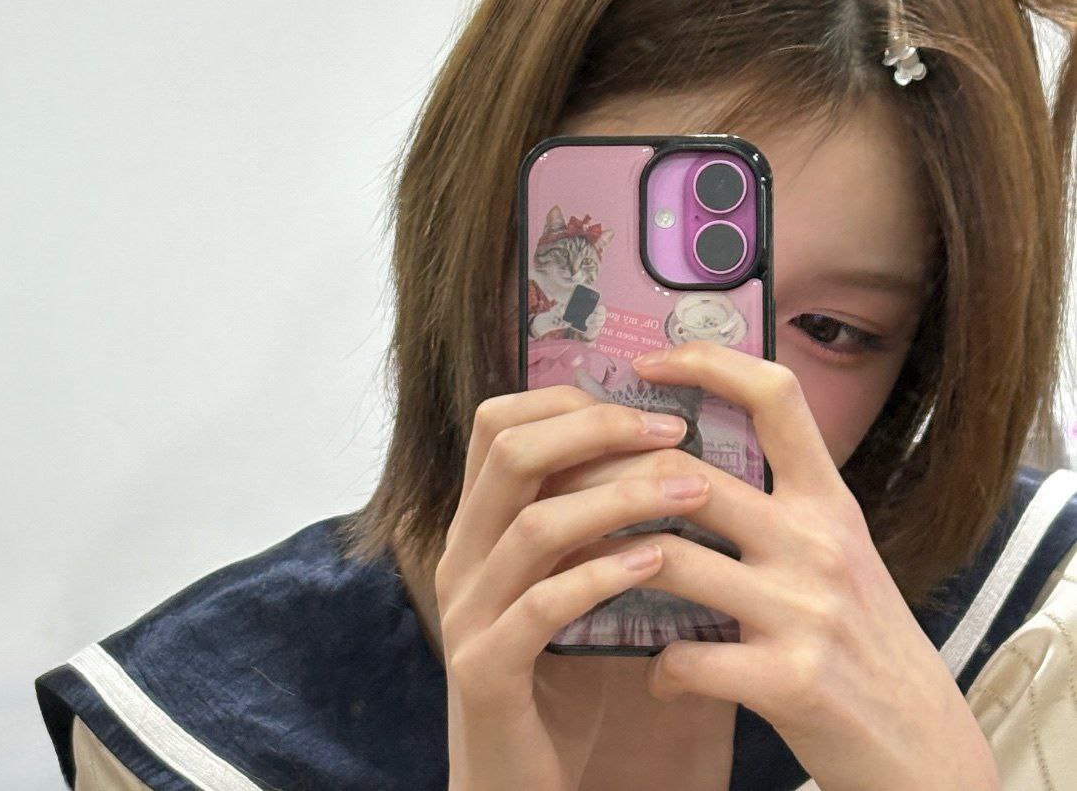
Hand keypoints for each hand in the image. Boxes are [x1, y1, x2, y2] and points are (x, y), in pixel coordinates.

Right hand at [436, 383, 714, 790]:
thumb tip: (670, 452)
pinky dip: (601, 576)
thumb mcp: (572, 582)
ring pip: (533, 525)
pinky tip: (657, 563)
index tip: (642, 402)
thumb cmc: (560, 679)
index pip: (496, 424)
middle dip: (596, 429)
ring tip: (689, 492)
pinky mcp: (485, 671)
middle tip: (673, 432)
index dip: (565, 399)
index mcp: (477, 524)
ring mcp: (466, 612)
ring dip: (618, 498)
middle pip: (510, 453)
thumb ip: (595, 524)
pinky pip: (541, 606)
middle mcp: (461, 555)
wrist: (517, 785)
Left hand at [552, 338, 999, 790]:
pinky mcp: (790, 680)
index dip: (708, 362)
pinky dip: (661, 666)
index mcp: (828, 501)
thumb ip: (780, 507)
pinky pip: (689, 656)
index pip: (774, 394)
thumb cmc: (867, 646)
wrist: (929, 751)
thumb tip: (685, 460)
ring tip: (576, 571)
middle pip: (689, 475)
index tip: (649, 363)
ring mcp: (804, 609)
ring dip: (608, 565)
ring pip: (672, 559)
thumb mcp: (839, 554)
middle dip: (609, 476)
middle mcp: (818, 541)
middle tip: (560, 483)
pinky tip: (657, 673)